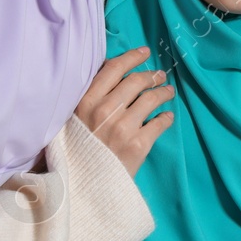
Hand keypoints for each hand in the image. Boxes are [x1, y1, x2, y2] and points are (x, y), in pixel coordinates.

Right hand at [75, 46, 174, 176]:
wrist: (79, 187)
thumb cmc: (74, 152)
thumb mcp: (71, 120)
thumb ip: (88, 99)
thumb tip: (111, 74)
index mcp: (85, 101)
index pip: (114, 69)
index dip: (132, 57)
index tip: (144, 53)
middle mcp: (104, 111)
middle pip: (136, 81)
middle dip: (151, 75)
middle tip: (160, 75)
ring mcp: (122, 128)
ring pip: (151, 99)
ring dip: (163, 92)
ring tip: (168, 91)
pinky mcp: (138, 145)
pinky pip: (159, 123)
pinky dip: (166, 117)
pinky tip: (168, 116)